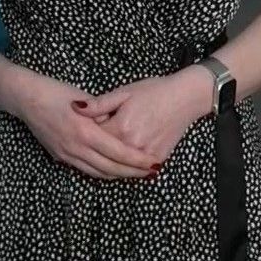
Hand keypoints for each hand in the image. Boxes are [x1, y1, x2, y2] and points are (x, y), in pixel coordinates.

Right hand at [7, 69, 164, 179]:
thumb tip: (122, 126)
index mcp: (85, 131)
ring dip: (119, 175)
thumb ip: (104, 114)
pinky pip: (86, 169)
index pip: (119, 152)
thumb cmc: (56, 92)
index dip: (138, 161)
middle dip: (133, 173)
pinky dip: (102, 172)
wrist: (26, 99)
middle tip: (151, 173)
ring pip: (98, 173)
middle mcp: (76, 148)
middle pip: (111, 169)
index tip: (155, 163)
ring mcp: (67, 155)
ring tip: (136, 174)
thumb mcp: (86, 98)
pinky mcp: (60, 156)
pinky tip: (113, 169)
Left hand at [77, 68, 213, 169]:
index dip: (87, 131)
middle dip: (96, 148)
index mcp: (120, 128)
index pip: (93, 138)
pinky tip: (121, 156)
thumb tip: (74, 108)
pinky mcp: (158, 159)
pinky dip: (126, 165)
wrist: (185, 98)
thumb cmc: (154, 91)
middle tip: (93, 138)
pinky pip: (135, 168)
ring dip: (109, 161)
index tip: (85, 125)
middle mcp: (132, 146)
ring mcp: (146, 155)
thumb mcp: (123, 92)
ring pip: (119, 166)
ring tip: (105, 149)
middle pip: (104, 155)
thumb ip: (99, 104)